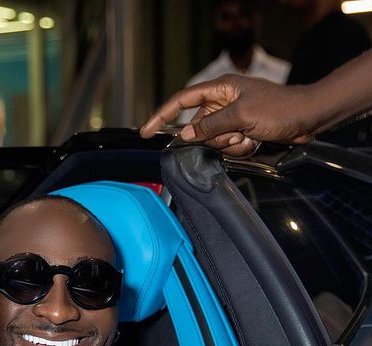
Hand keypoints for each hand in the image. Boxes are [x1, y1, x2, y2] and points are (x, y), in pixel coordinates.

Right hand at [140, 74, 317, 156]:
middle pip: (199, 127)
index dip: (162, 115)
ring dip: (231, 145)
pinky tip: (255, 141)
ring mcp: (232, 118)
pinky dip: (240, 148)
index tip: (146, 131)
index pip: (182, 100)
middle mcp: (223, 102)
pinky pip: (228, 147)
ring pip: (214, 141)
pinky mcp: (241, 131)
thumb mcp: (242, 115)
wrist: (307, 118)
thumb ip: (211, 125)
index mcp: (220, 89)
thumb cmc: (279, 108)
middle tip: (236, 134)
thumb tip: (186, 134)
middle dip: (214, 138)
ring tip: (250, 136)